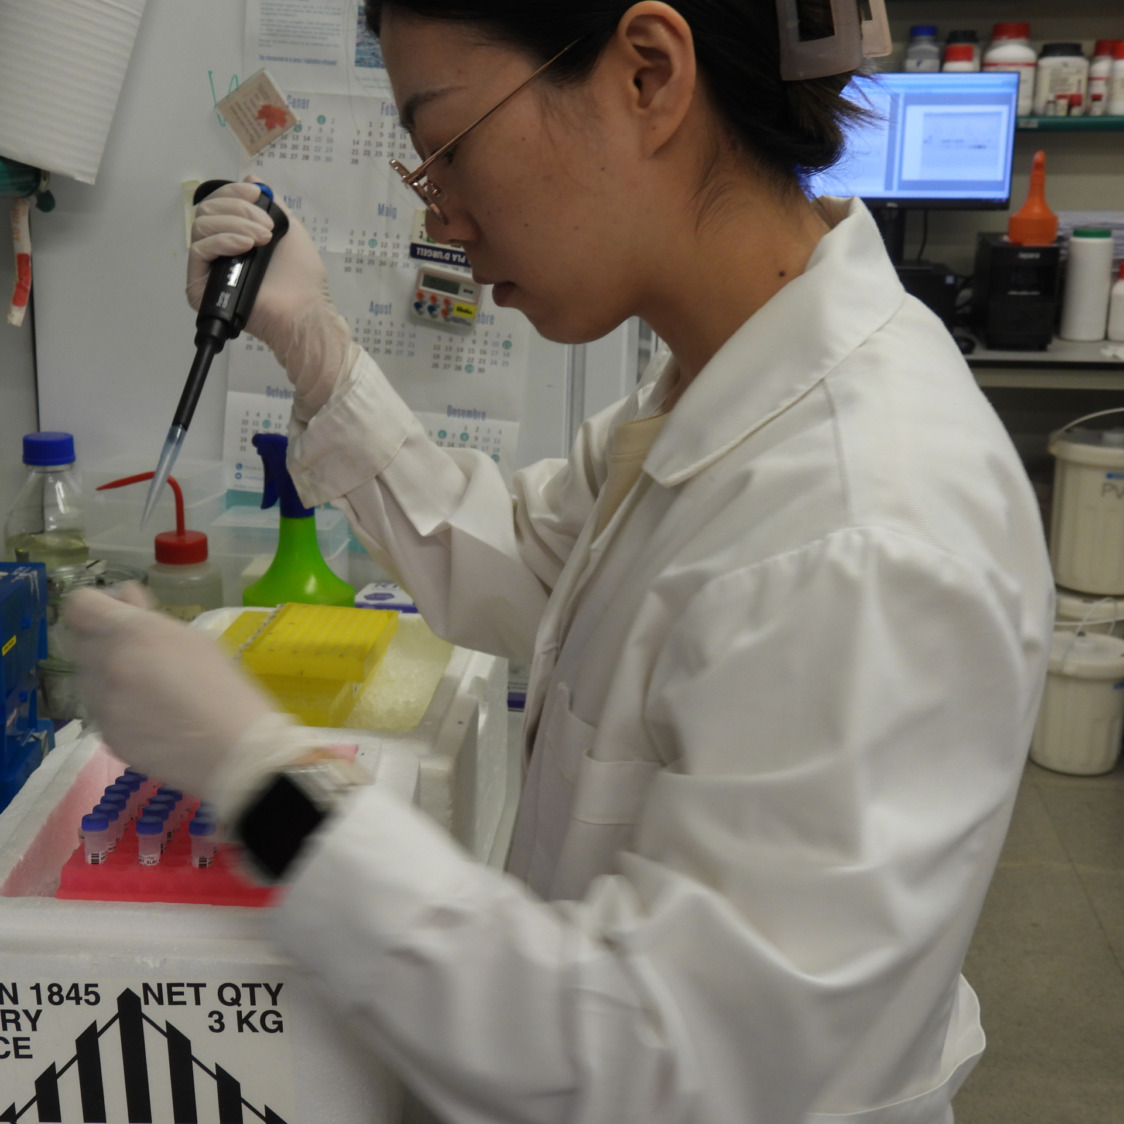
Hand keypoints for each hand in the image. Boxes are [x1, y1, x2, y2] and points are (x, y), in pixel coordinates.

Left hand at [64, 588, 319, 822]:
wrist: (234, 752)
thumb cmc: (227, 688)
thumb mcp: (195, 640)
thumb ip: (150, 618)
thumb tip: (126, 601)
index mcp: (131, 635)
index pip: (80, 606)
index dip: (96, 605)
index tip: (120, 613)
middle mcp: (107, 667)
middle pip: (79, 642)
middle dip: (103, 641)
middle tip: (140, 652)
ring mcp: (103, 706)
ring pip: (90, 680)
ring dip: (110, 677)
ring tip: (152, 690)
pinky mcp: (107, 737)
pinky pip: (103, 713)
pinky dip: (121, 709)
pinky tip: (156, 718)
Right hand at [186, 178, 357, 418]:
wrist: (303, 310)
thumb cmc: (300, 277)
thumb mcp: (290, 230)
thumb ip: (271, 204)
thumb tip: (251, 179)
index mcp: (236, 236)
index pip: (219, 203)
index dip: (234, 192)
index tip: (257, 194)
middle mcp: (219, 250)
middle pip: (208, 210)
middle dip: (240, 210)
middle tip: (266, 229)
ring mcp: (209, 267)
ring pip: (202, 225)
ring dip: (235, 224)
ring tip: (261, 240)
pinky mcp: (200, 285)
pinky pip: (200, 249)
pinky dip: (223, 241)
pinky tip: (245, 247)